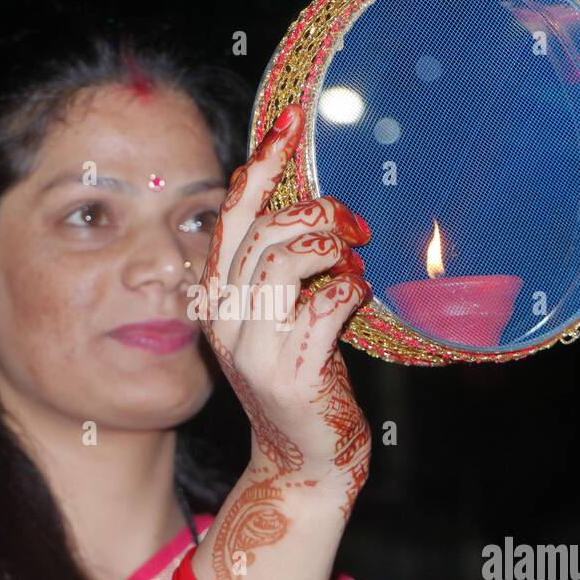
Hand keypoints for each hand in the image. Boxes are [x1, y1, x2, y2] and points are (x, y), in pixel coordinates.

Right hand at [195, 103, 372, 519]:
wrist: (306, 458)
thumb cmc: (304, 374)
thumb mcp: (283, 312)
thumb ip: (281, 263)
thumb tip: (309, 201)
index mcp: (219, 298)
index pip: (233, 217)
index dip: (263, 166)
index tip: (292, 121)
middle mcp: (226, 322)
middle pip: (262, 233)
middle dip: (316, 213)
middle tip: (355, 228)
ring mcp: (254, 352)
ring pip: (283, 262)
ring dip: (330, 250)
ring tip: (354, 264)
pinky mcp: (291, 376)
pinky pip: (324, 304)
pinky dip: (351, 288)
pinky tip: (360, 295)